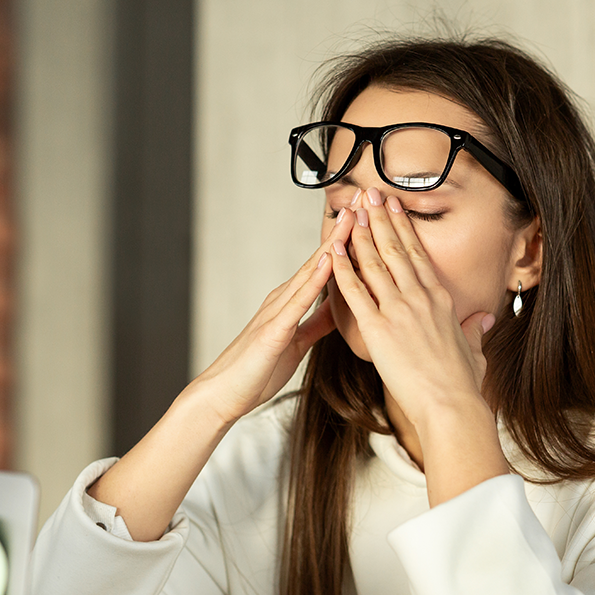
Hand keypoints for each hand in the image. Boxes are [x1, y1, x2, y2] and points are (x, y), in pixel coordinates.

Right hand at [191, 211, 355, 427]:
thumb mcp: (298, 341)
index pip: (327, 265)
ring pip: (311, 271)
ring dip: (333, 244)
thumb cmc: (258, 370)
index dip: (349, 241)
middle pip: (321, 258)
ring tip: (353, 219)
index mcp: (292, 302)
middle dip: (344, 230)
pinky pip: (298, 301)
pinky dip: (316, 280)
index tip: (369, 217)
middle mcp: (285, 298)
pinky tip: (330, 263)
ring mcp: (278, 311)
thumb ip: (316, 322)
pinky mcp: (274, 329)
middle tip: (365, 201)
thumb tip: (339, 306)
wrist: (225, 393)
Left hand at [328, 189, 493, 432]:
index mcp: (439, 299)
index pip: (417, 254)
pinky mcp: (378, 328)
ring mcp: (398, 310)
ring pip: (375, 262)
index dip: (403, 227)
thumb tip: (485, 319)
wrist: (451, 405)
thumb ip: (475, 330)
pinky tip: (332, 250)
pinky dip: (342, 269)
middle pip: (395, 248)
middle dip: (379, 218)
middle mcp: (419, 298)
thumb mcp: (474, 350)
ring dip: (360, 234)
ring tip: (351, 210)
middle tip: (368, 194)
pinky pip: (354, 292)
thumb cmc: (462, 384)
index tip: (393, 207)